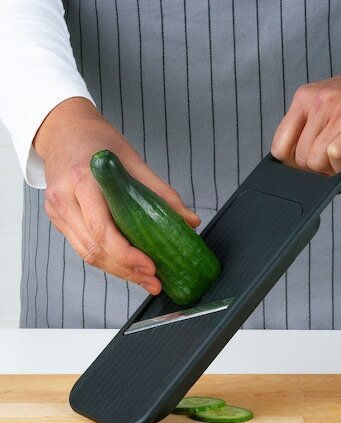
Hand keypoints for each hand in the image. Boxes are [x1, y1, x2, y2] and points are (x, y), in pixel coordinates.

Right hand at [34, 97, 200, 294]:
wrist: (63, 128)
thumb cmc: (97, 140)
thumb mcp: (134, 160)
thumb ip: (161, 192)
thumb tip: (189, 221)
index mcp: (83, 180)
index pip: (102, 229)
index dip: (126, 254)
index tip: (150, 266)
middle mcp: (64, 199)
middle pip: (94, 249)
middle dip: (126, 270)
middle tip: (153, 280)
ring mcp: (57, 211)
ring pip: (87, 254)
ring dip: (117, 271)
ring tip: (144, 279)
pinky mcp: (59, 219)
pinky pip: (82, 247)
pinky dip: (106, 260)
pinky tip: (126, 265)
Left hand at [271, 59, 340, 174]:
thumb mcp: (328, 100)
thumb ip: (308, 125)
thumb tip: (290, 162)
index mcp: (305, 97)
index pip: (279, 145)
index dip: (290, 164)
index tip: (306, 165)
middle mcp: (319, 102)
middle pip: (299, 159)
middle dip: (316, 168)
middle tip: (336, 158)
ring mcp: (340, 112)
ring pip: (315, 162)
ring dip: (331, 169)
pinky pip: (336, 156)